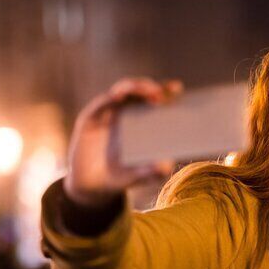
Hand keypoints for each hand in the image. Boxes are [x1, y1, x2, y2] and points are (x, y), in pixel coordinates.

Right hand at [64, 77, 182, 206]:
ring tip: (146, 92)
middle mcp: (133, 112)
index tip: (178, 88)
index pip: (162, 103)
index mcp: (149, 124)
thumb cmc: (120, 176)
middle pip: (147, 92)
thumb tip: (165, 167)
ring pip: (128, 90)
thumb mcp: (135, 177)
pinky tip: (118, 97)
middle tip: (164, 92)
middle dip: (157, 88)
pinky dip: (114, 95)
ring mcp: (115, 110)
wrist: (90, 181)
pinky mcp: (96, 112)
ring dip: (138, 87)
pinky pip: (107, 99)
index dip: (170, 94)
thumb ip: (149, 173)